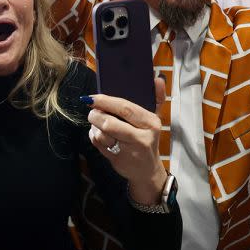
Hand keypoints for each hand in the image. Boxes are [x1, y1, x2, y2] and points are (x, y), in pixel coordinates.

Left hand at [87, 75, 167, 204]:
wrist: (147, 170)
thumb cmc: (147, 138)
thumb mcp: (154, 119)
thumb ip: (156, 97)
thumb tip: (157, 78)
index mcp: (151, 123)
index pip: (125, 108)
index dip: (106, 101)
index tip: (92, 97)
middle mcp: (142, 137)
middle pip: (110, 123)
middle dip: (96, 114)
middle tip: (92, 110)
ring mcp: (129, 151)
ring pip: (102, 133)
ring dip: (94, 126)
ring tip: (97, 122)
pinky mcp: (117, 160)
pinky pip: (98, 143)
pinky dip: (93, 136)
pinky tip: (98, 133)